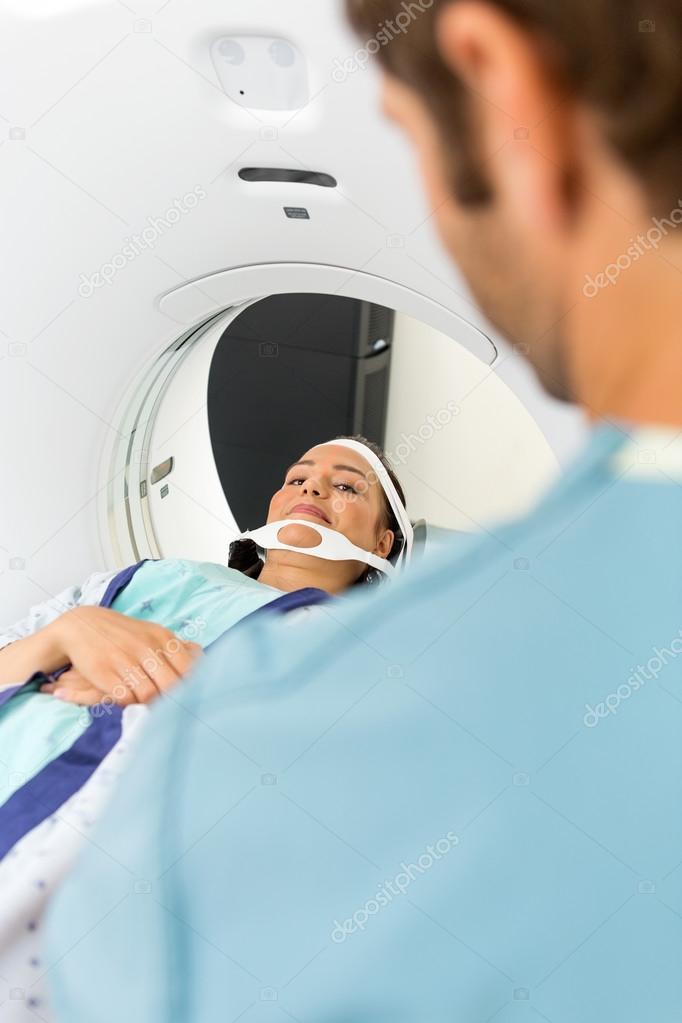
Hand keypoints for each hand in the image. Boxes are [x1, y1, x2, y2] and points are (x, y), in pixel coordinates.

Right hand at [38, 605, 202, 705]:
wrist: (82, 625)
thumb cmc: (124, 634)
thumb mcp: (153, 634)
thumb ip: (177, 648)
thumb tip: (202, 658)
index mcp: (162, 637)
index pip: (188, 668)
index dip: (192, 687)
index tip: (193, 699)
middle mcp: (145, 647)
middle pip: (171, 684)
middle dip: (174, 702)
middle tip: (175, 712)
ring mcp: (124, 659)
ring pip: (149, 694)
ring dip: (151, 706)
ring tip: (153, 710)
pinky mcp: (104, 672)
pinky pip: (126, 697)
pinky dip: (131, 704)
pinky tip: (132, 704)